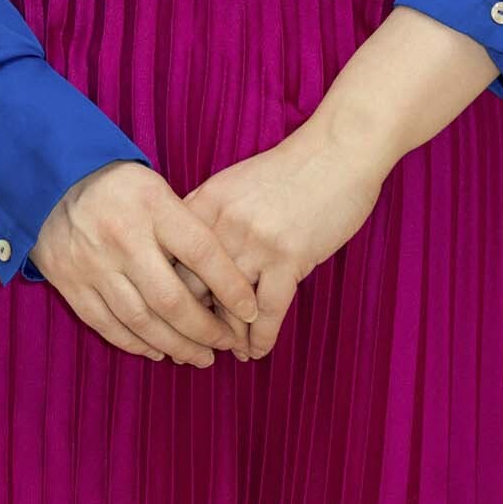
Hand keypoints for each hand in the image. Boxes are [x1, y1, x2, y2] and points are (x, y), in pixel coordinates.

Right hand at [29, 159, 263, 364]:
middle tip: (226, 345)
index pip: (202, 253)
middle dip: (204, 330)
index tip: (250, 310)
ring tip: (199, 357)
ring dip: (175, 345)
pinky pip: (107, 324)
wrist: (48, 179)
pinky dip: (135, 344)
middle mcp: (122, 238)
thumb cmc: (117, 185)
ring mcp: (93, 264)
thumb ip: (186, 227)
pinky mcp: (69, 283)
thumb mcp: (157, 188)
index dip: (230, 287)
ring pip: (141, 320)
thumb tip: (225, 277)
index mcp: (152, 207)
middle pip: (172, 298)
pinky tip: (158, 351)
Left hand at [173, 119, 393, 361]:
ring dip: (227, 336)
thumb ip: (207, 216)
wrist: (338, 151)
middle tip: (191, 344)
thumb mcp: (233, 184)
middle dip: (189, 322)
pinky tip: (256, 352)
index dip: (164, 293)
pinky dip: (259, 337)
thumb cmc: (288, 169)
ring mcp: (254, 242)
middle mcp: (222, 225)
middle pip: (191, 287)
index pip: (169, 259)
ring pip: (227, 305)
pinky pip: (267, 311)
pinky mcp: (288, 257)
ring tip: (227, 352)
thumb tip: (184, 253)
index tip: (164, 316)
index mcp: (203, 204)